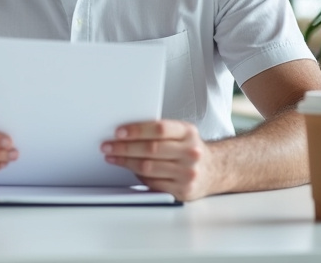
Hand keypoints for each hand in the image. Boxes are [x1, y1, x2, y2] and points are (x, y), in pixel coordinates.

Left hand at [101, 120, 215, 200]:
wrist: (214, 171)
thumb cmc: (189, 150)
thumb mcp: (181, 134)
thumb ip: (160, 131)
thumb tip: (125, 132)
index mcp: (188, 133)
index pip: (159, 129)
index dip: (137, 130)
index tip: (118, 132)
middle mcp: (191, 152)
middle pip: (151, 149)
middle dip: (124, 148)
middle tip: (107, 146)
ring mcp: (188, 173)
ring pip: (148, 167)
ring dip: (126, 162)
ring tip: (112, 157)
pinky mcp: (182, 191)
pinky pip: (152, 183)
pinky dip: (137, 176)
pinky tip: (129, 170)